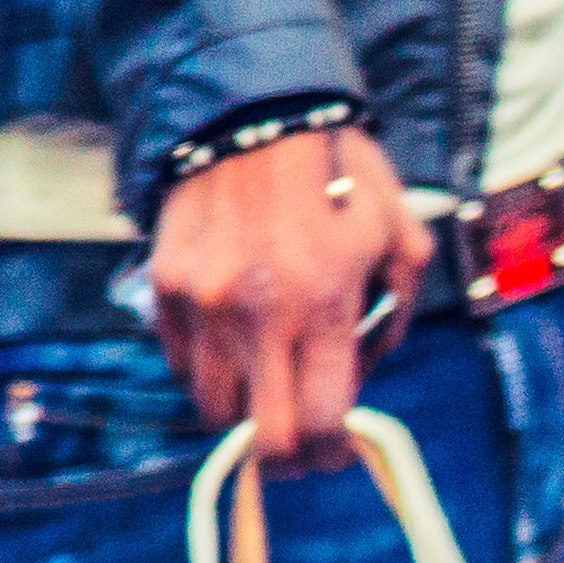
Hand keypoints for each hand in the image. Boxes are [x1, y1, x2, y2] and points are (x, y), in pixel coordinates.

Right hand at [148, 124, 432, 467]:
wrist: (252, 108)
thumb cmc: (341, 173)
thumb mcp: (399, 238)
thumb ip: (391, 319)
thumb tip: (360, 378)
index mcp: (321, 305)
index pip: (319, 424)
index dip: (331, 454)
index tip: (338, 450)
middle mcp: (253, 314)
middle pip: (261, 438)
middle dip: (289, 454)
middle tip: (304, 442)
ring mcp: (200, 303)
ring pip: (213, 406)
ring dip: (245, 411)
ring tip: (270, 384)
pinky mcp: (164, 286)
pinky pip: (182, 361)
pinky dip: (210, 368)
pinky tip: (237, 342)